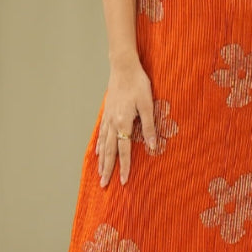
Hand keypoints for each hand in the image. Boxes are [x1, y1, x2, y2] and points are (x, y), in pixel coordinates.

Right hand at [97, 59, 156, 185]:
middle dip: (107, 169)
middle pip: (109, 151)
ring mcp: (108, 118)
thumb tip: (153, 146)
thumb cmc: (138, 84)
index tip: (123, 181)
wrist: (123, 67)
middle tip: (104, 184)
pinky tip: (98, 151)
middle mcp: (113, 123)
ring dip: (102, 160)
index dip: (124, 167)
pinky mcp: (107, 112)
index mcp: (123, 123)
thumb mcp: (148, 104)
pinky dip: (99, 144)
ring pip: (103, 144)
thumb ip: (149, 126)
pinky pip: (101, 133)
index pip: (123, 150)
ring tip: (99, 173)